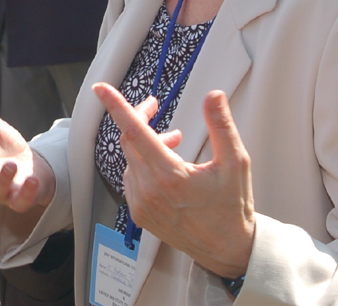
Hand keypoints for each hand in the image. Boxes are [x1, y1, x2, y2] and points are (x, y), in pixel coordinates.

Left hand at [93, 84, 254, 278]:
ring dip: (145, 143)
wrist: (228, 250)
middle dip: (138, 117)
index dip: (116, 106)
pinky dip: (142, 164)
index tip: (100, 89)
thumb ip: (222, 126)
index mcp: (170, 176)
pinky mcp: (139, 214)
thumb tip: (213, 96)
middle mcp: (150, 191)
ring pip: (130, 159)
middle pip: (129, 140)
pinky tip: (163, 165)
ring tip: (173, 141)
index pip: (134, 132)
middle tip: (154, 106)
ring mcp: (141, 204)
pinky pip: (131, 178)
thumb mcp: (236, 163)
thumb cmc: (233, 207)